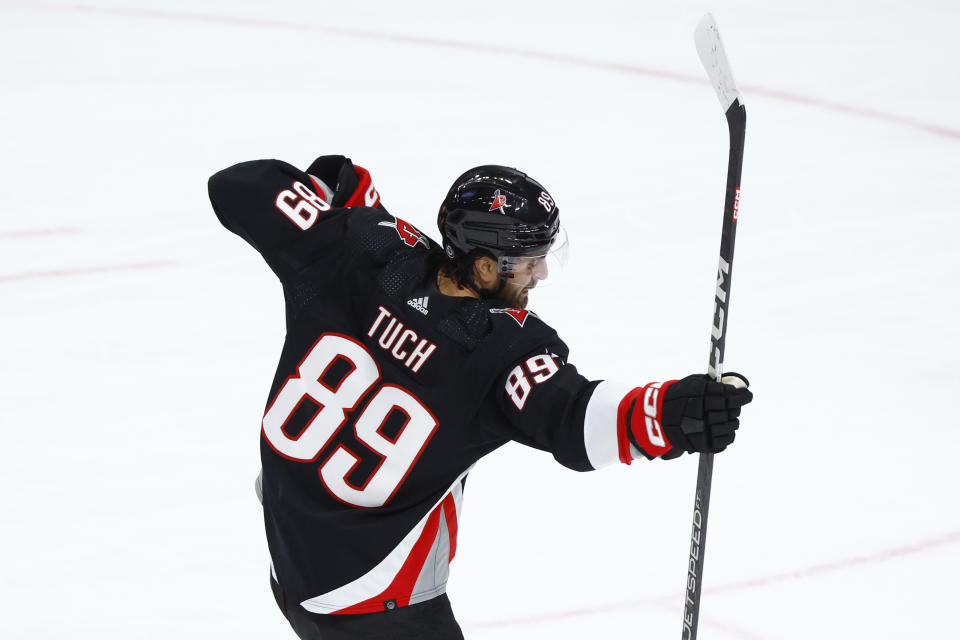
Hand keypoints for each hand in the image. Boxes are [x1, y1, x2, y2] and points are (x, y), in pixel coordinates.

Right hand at [627, 373, 752, 459]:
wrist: (659, 417)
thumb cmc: (680, 397)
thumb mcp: (694, 383)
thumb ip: (714, 383)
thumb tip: (738, 385)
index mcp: (701, 393)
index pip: (731, 394)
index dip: (742, 395)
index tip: (745, 394)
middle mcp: (703, 410)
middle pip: (733, 409)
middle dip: (736, 407)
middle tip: (734, 405)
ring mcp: (703, 428)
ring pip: (732, 424)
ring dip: (732, 421)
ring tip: (726, 418)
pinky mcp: (703, 442)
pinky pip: (727, 439)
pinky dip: (727, 434)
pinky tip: (721, 429)